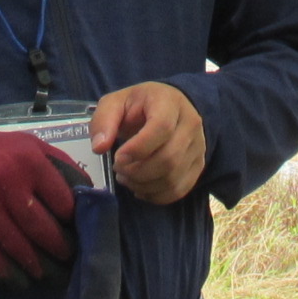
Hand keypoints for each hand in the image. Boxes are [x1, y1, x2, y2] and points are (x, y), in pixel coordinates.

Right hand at [0, 124, 81, 282]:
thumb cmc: (5, 153)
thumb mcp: (35, 148)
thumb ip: (63, 169)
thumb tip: (90, 198)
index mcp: (30, 161)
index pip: (62, 202)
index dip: (74, 222)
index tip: (81, 235)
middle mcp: (6, 180)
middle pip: (41, 228)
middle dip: (59, 249)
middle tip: (69, 260)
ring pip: (17, 246)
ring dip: (37, 266)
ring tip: (50, 275)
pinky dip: (9, 272)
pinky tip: (22, 280)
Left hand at [91, 81, 206, 203]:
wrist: (168, 107)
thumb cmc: (139, 106)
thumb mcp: (116, 103)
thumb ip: (103, 120)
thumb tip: (99, 147)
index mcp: (169, 103)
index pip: (162, 128)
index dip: (138, 148)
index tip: (118, 157)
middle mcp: (190, 124)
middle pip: (169, 158)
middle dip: (138, 172)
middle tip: (118, 170)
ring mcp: (198, 146)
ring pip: (173, 178)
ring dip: (144, 185)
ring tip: (126, 177)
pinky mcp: (198, 165)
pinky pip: (179, 190)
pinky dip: (156, 195)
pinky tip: (140, 187)